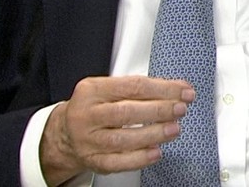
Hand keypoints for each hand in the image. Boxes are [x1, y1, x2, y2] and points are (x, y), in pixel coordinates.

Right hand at [39, 75, 193, 184]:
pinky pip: (118, 162)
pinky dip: (140, 158)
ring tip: (174, 129)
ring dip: (153, 134)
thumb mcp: (107, 89)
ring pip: (122, 139)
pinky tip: (156, 152)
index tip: (182, 91)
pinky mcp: (93, 160)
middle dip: (159, 110)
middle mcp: (87, 115)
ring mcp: (88, 140)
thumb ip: (138, 88)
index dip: (162, 89)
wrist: (65, 134)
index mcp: (92, 90)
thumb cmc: (94, 108)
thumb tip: (175, 90)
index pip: (132, 86)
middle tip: (180, 109)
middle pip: (126, 112)